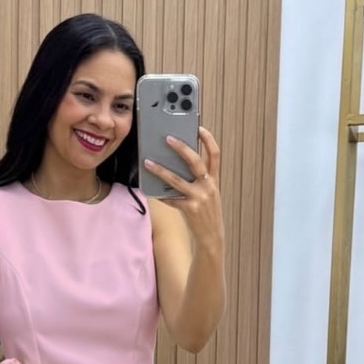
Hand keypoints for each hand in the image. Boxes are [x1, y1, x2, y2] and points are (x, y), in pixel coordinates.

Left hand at [144, 127, 223, 247]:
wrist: (213, 237)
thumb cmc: (207, 213)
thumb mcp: (209, 194)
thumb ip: (198, 180)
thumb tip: (176, 165)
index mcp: (214, 180)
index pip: (215, 155)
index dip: (208, 139)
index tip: (199, 127)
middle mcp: (208, 187)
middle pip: (195, 162)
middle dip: (181, 148)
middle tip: (168, 138)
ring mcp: (199, 198)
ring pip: (177, 180)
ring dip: (161, 170)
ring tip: (148, 162)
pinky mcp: (190, 210)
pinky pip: (171, 199)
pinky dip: (161, 195)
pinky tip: (152, 191)